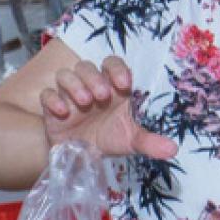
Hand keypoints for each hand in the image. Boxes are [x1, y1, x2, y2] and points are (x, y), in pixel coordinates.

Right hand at [40, 56, 176, 160]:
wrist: (82, 155)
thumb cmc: (109, 138)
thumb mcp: (131, 141)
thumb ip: (149, 142)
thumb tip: (173, 149)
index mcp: (112, 88)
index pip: (112, 64)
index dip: (117, 69)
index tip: (124, 83)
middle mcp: (90, 86)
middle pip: (87, 66)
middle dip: (94, 78)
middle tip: (102, 95)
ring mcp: (69, 94)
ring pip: (66, 74)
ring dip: (74, 84)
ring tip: (84, 101)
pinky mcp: (52, 107)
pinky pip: (47, 94)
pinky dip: (53, 100)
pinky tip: (62, 112)